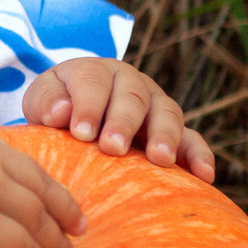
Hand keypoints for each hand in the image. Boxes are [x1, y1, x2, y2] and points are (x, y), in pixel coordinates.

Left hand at [21, 58, 215, 181]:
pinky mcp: (174, 132)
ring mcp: (156, 106)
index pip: (93, 83)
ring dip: (165, 136)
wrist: (75, 117)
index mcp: (96, 72)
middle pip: (132, 97)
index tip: (80, 133)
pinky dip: (200, 155)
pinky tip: (205, 176)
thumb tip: (60, 113)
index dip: (88, 106)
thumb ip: (47, 103)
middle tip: (112, 148)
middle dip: (123, 122)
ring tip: (160, 160)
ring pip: (167, 113)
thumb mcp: (43, 101)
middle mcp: (131, 83)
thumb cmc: (56, 109)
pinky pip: (193, 140)